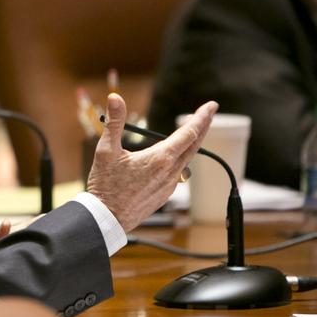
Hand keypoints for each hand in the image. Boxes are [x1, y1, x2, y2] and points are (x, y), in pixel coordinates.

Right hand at [86, 94, 216, 231]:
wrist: (107, 218)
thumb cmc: (105, 185)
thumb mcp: (106, 150)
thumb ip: (114, 122)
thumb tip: (114, 97)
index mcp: (160, 158)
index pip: (189, 132)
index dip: (202, 117)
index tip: (211, 105)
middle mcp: (170, 171)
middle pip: (195, 144)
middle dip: (203, 126)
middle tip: (208, 112)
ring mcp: (169, 184)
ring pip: (187, 159)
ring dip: (191, 143)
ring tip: (190, 131)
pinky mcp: (165, 194)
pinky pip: (178, 172)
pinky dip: (180, 158)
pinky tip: (170, 157)